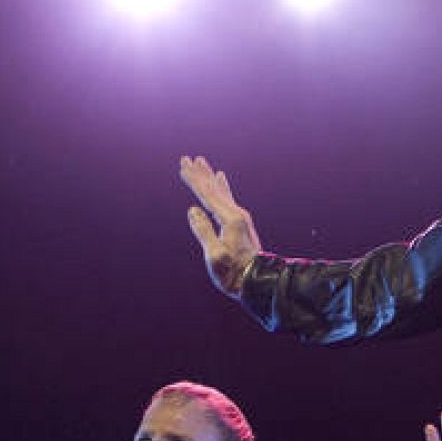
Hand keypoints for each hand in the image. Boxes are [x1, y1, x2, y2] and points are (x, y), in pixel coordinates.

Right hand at [180, 155, 262, 296]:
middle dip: (199, 174)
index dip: (194, 180)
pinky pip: (227, 198)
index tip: (183, 165)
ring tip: (202, 163)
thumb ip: (203, 231)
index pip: (207, 195)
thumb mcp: (214, 255)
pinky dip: (221, 187)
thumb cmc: (234, 273)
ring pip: (220, 191)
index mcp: (230, 220)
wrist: (258, 282)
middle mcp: (237, 214)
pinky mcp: (240, 224)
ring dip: (209, 178)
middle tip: (187, 158)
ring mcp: (240, 218)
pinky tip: (221, 179)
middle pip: (213, 189)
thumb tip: (192, 210)